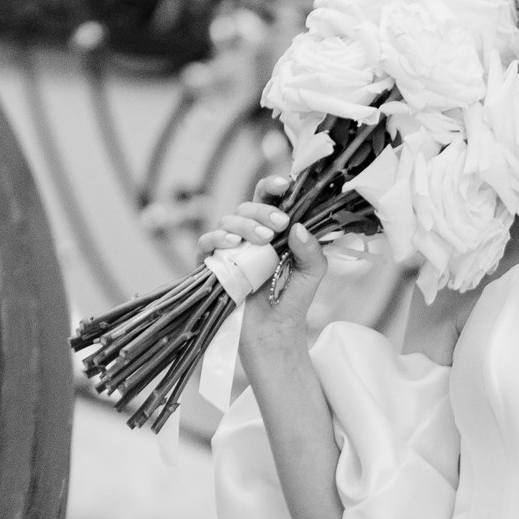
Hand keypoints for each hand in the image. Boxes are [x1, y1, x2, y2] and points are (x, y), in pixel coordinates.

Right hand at [199, 173, 325, 338]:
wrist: (274, 334)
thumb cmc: (291, 301)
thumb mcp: (311, 274)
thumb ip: (311, 251)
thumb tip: (298, 227)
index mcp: (271, 230)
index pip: (268, 200)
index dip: (273, 187)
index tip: (287, 185)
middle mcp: (247, 236)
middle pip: (247, 207)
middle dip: (263, 210)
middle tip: (280, 224)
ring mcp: (228, 249)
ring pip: (227, 221)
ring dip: (245, 225)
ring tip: (263, 240)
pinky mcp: (212, 266)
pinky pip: (206, 243)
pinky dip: (217, 238)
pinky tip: (233, 244)